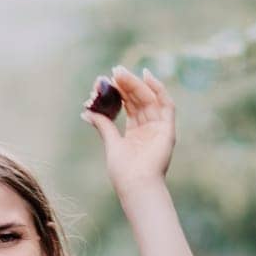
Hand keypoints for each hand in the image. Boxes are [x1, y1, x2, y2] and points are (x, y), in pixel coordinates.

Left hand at [81, 65, 175, 189]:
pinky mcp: (168, 129)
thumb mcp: (111, 143)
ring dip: (137, 84)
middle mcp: (149, 129)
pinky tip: (147, 76)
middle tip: (115, 70)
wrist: (136, 185)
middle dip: (127, 84)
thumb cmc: (123, 171)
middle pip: (139, 100)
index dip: (121, 92)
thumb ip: (103, 125)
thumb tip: (87, 111)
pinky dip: (159, 89)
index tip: (109, 80)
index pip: (129, 106)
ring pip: (149, 99)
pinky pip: (166, 104)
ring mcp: (160, 128)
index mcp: (136, 134)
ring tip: (122, 73)